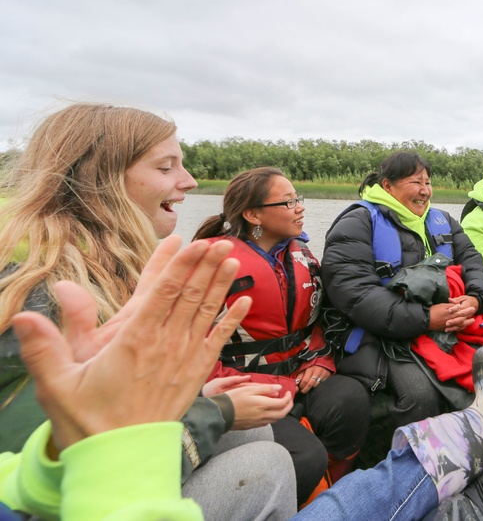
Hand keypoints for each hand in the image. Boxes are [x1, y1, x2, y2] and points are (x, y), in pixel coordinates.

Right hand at [12, 236, 250, 453]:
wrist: (120, 457)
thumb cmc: (88, 419)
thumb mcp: (58, 383)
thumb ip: (46, 346)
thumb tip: (22, 316)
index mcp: (135, 339)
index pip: (163, 292)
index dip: (181, 265)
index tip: (195, 243)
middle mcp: (165, 344)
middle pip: (190, 296)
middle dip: (206, 265)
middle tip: (222, 241)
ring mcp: (184, 358)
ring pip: (207, 312)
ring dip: (221, 284)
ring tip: (233, 260)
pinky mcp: (196, 374)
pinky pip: (219, 341)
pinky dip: (233, 320)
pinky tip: (245, 301)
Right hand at [224, 383, 293, 428]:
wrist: (220, 414)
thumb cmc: (233, 399)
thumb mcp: (249, 389)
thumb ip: (266, 389)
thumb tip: (279, 389)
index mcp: (263, 405)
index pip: (283, 403)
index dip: (288, 397)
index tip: (288, 392)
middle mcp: (263, 416)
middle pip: (282, 413)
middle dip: (288, 406)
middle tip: (288, 399)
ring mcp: (258, 422)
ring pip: (276, 419)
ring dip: (281, 411)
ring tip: (278, 403)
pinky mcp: (252, 426)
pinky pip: (267, 422)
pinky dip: (272, 416)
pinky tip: (267, 410)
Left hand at [295, 364, 332, 393]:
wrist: (323, 361)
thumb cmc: (312, 366)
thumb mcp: (305, 368)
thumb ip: (300, 376)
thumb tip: (295, 383)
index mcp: (310, 369)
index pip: (304, 381)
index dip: (301, 386)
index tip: (299, 387)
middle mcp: (317, 371)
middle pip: (310, 384)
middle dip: (305, 389)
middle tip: (303, 391)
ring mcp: (323, 374)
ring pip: (315, 385)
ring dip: (311, 388)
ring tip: (308, 387)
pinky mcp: (327, 376)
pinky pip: (321, 384)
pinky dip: (317, 386)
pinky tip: (314, 384)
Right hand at [429, 302, 473, 332]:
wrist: (425, 319)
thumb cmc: (433, 311)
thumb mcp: (442, 306)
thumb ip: (450, 306)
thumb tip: (457, 305)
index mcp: (450, 313)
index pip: (461, 311)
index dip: (467, 310)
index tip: (472, 308)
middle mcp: (451, 319)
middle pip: (462, 317)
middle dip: (468, 315)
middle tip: (474, 313)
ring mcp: (449, 324)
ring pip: (460, 324)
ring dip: (467, 322)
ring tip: (472, 320)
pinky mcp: (446, 328)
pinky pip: (455, 328)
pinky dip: (460, 327)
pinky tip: (463, 326)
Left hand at [446, 295, 477, 331]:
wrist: (474, 306)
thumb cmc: (467, 301)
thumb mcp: (463, 298)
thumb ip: (456, 300)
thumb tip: (450, 299)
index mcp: (466, 306)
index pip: (460, 308)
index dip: (454, 309)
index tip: (449, 310)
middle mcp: (466, 314)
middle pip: (460, 318)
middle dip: (453, 321)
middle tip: (446, 323)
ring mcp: (466, 319)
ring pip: (460, 324)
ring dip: (453, 327)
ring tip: (446, 329)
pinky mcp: (464, 322)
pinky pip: (460, 327)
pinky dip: (454, 329)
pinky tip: (448, 330)